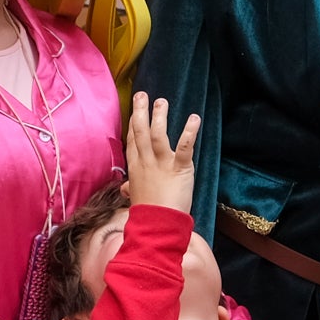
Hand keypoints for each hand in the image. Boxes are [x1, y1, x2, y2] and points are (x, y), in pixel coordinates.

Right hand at [123, 93, 199, 212]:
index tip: (134, 111)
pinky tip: (194, 118)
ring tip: (162, 102)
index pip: (133, 141)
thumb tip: (125, 188)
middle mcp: (146, 162)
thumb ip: (131, 188)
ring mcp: (162, 163)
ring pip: (158, 134)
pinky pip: (184, 147)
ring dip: (160, 117)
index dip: (133, 124)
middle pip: (140, 132)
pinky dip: (189, 131)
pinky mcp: (179, 168)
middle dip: (141, 112)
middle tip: (142, 95)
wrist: (157, 224)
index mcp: (136, 168)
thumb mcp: (136, 197)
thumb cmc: (147, 213)